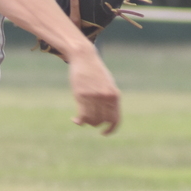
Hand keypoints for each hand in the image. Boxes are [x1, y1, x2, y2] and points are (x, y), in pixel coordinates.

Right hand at [64, 0, 121, 133]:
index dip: (111, 129)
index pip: (115, 119)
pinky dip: (79, 121)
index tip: (104, 133)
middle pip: (102, 121)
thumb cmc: (95, 72)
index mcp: (115, 95)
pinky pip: (82, 115)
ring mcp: (94, 96)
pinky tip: (75, 119)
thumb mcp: (107, 84)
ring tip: (82, 118)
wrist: (84, 57)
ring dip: (87, 122)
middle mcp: (106, 97)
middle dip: (96, 124)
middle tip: (89, 120)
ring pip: (92, 120)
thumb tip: (108, 118)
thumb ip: (109, 99)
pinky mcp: (81, 94)